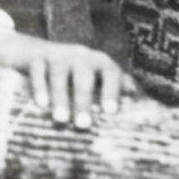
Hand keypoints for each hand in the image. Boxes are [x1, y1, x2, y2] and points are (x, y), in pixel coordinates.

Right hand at [0, 31, 134, 129]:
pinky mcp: (37, 57)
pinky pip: (39, 71)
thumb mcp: (95, 78)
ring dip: (61, 97)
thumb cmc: (74, 74)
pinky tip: (41, 104)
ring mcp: (58, 54)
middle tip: (84, 125)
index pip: (111, 73)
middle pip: (84, 77)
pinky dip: (40, 87)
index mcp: (100, 62)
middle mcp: (81, 55)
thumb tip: (142, 102)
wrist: (36, 53)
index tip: (110, 112)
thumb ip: (118, 87)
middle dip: (84, 101)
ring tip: (61, 120)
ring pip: (60, 74)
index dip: (112, 91)